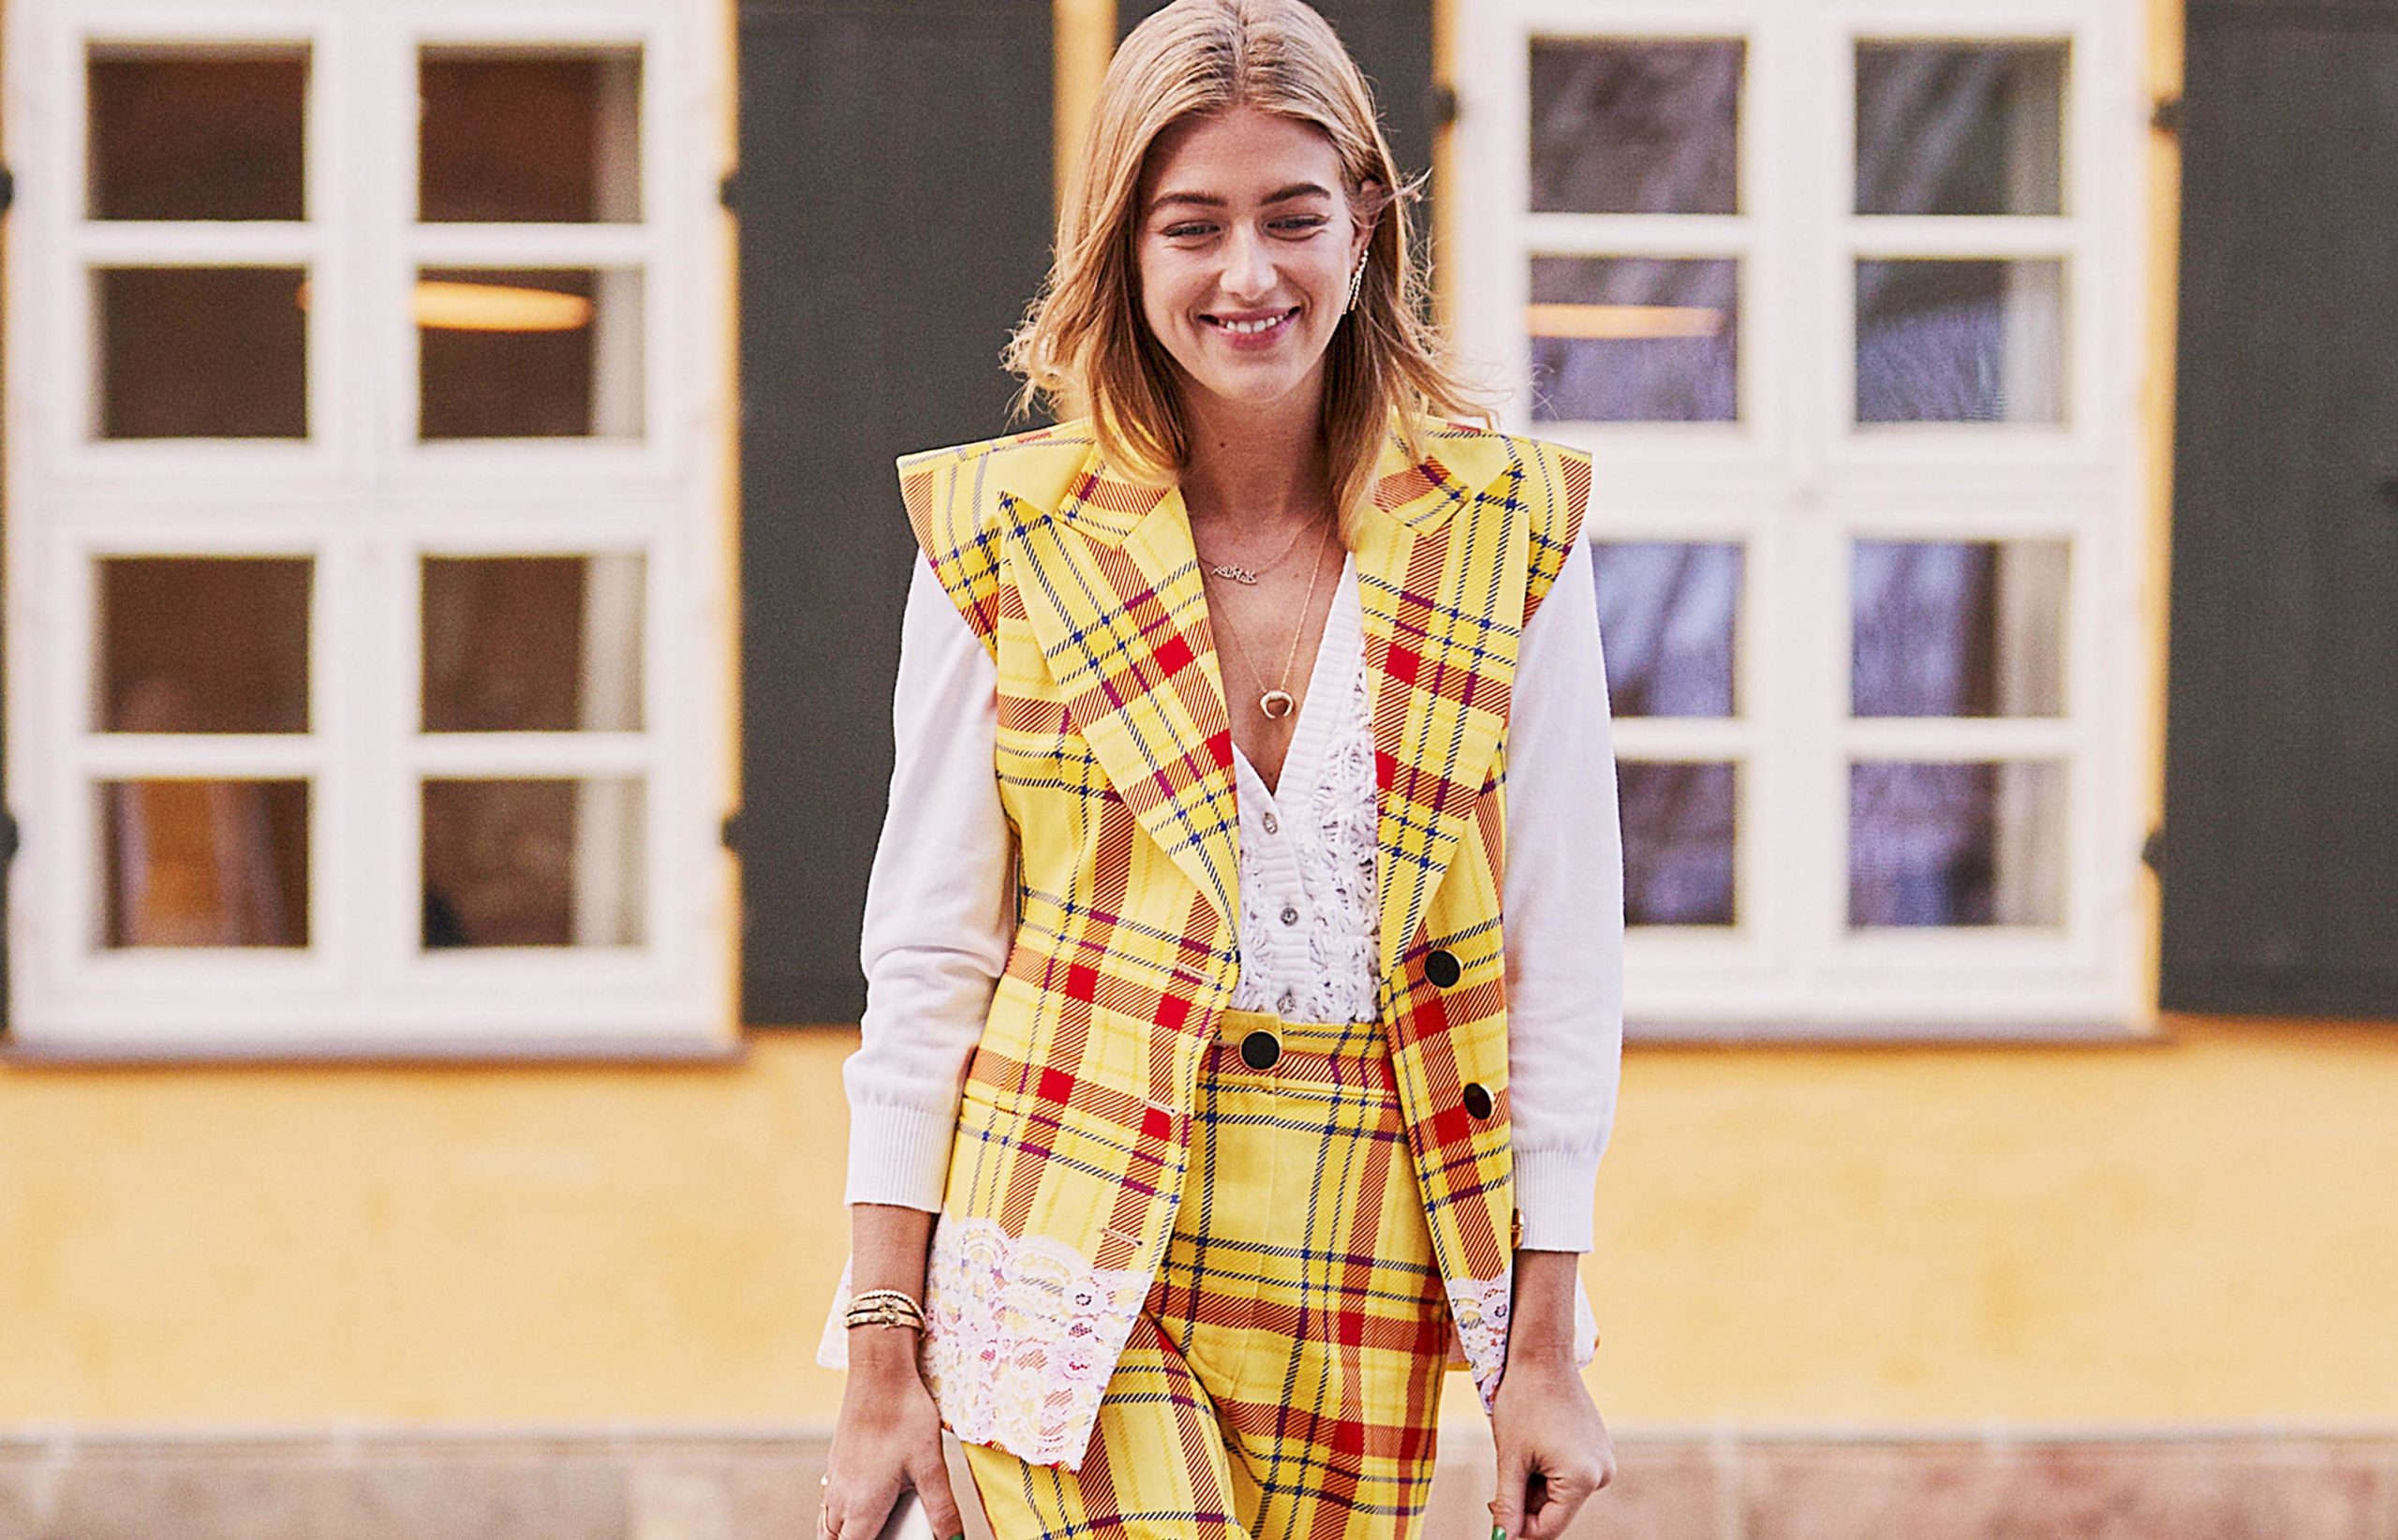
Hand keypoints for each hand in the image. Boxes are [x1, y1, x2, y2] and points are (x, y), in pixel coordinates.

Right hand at [819, 1347, 966, 1539]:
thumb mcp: (931, 1466)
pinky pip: (830, 1500)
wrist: (880, 1373)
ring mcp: (835, 1478)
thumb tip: (954, 1538)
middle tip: (884, 1535)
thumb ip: (942, 1509)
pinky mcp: (837, 1461)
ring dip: (843, 1533)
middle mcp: (841, 1496)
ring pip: (829, 1522)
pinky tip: (864, 1500)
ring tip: (872, 1528)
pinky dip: (841, 1513)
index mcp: (861, 1507)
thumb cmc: (904, 1415)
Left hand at [1487, 1351, 1615, 1539]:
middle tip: (1499, 1484)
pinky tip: (1535, 1445)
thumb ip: (1509, 1504)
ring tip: (1520, 1452)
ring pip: (1561, 1495)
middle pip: (1556, 1512)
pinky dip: (1548, 1471)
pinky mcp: (1599, 1449)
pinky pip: (1570, 1476)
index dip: (1519, 1530)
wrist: (1543, 1356)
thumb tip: (1502, 1539)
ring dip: (1536, 1486)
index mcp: (1583, 1478)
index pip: (1549, 1528)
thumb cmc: (1523, 1402)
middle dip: (1526, 1504)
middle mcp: (1602, 1474)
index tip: (1496, 1522)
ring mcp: (1604, 1460)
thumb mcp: (1511, 1459)